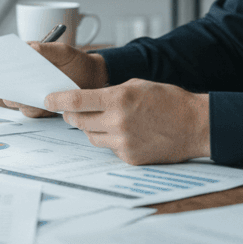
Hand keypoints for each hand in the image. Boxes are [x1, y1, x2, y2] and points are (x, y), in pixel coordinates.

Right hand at [2, 43, 107, 117]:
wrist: (93, 78)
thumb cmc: (75, 61)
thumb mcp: (63, 51)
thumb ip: (47, 49)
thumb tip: (30, 48)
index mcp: (26, 63)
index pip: (6, 64)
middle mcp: (25, 81)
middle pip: (8, 86)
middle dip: (6, 84)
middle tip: (8, 81)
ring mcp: (32, 96)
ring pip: (18, 101)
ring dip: (20, 98)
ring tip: (23, 94)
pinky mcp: (42, 109)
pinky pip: (33, 112)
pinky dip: (34, 109)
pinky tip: (40, 103)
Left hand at [46, 79, 210, 164]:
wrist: (195, 125)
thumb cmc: (169, 100)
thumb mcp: (136, 85)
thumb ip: (109, 92)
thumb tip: (86, 99)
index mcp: (118, 99)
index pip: (76, 100)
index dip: (57, 100)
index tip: (47, 99)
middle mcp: (117, 122)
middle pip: (78, 120)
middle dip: (73, 114)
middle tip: (74, 111)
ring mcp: (123, 142)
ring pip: (90, 136)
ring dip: (92, 128)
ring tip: (108, 121)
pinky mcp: (129, 158)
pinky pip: (108, 149)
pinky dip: (111, 141)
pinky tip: (126, 133)